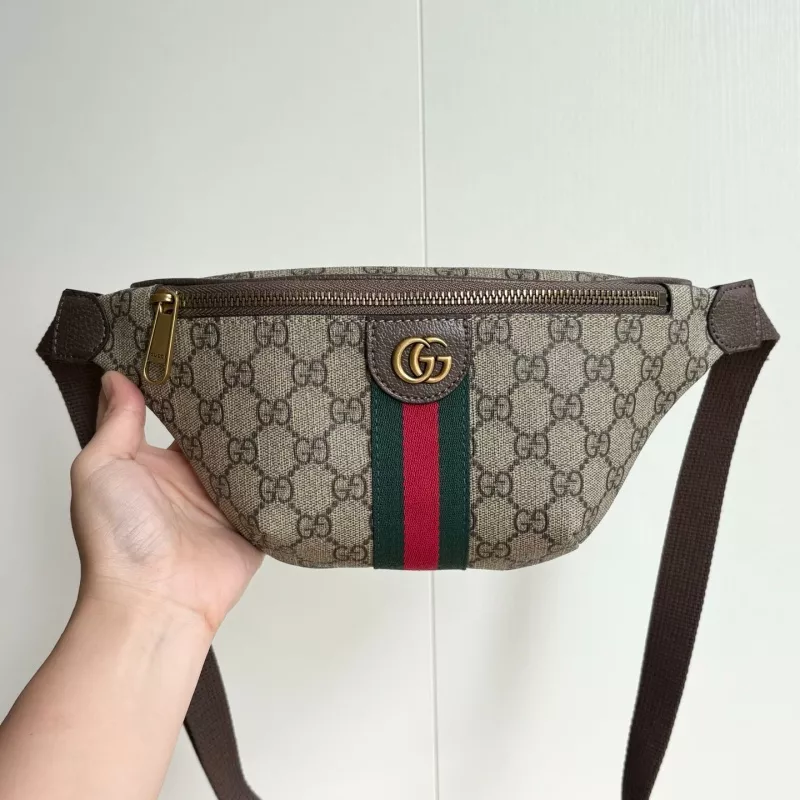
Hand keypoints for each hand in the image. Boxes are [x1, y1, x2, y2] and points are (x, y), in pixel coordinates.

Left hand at [69, 371, 262, 633]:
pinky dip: (282, 474)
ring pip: (250, 458)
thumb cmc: (118, 543)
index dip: (193, 392)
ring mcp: (224, 501)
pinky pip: (272, 490)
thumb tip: (116, 378)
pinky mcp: (253, 520)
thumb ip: (115, 423)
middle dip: (235, 412)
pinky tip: (294, 446)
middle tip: (255, 376)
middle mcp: (192, 480)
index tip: (209, 361)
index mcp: (156, 464)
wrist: (156, 599)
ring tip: (282, 403)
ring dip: (261, 440)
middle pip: (221, 435)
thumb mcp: (99, 468)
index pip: (182, 418)